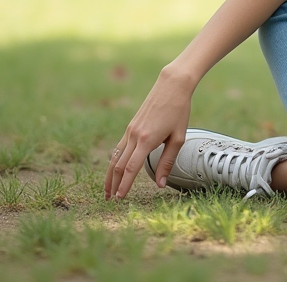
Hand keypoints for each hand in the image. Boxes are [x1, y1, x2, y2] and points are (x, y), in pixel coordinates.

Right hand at [103, 67, 194, 199]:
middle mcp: (134, 135)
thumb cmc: (179, 111)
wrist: (171, 85)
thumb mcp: (178, 138)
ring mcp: (130, 130)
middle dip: (113, 184)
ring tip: (108, 189)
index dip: (124, 185)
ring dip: (110, 174)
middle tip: (110, 200)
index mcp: (147, 140)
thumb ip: (167, 162)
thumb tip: (160, 185)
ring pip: (115, 156)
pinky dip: (114, 160)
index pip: (130, 168)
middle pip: (118, 164)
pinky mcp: (131, 126)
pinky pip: (119, 146)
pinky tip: (114, 168)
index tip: (119, 199)